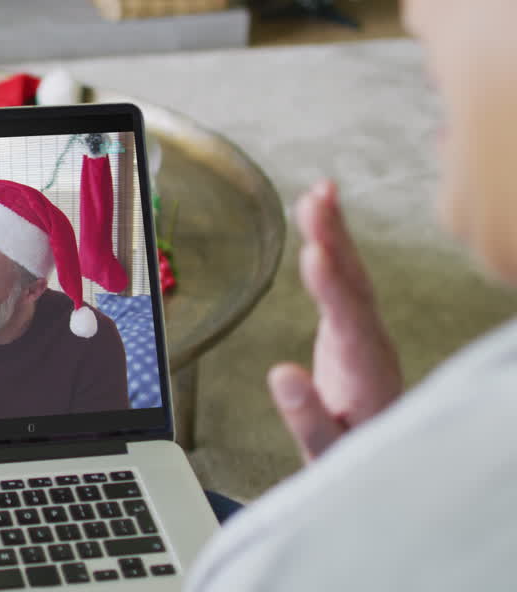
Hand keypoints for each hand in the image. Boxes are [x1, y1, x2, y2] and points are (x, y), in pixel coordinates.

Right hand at [268, 180, 401, 461]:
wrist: (367, 457)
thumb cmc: (344, 455)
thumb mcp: (322, 450)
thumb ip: (306, 416)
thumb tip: (281, 374)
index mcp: (364, 374)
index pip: (349, 322)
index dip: (332, 288)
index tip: (315, 254)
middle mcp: (370, 345)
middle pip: (354, 285)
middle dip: (335, 242)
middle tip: (316, 202)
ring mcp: (365, 332)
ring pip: (352, 275)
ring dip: (334, 234)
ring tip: (318, 194)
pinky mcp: (353, 325)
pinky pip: (345, 279)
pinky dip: (334, 246)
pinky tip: (323, 218)